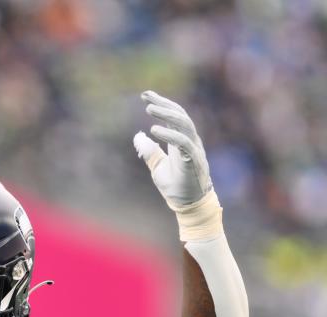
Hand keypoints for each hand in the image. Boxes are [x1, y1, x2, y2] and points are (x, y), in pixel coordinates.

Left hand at [133, 91, 211, 208]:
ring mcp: (194, 149)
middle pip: (180, 115)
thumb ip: (149, 151)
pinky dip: (169, 135)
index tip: (145, 95)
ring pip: (184, 124)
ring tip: (149, 109)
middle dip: (163, 103)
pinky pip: (183, 143)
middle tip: (146, 96)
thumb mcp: (157, 166)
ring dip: (166, 114)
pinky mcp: (194, 161)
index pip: (174, 116)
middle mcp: (189, 141)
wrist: (188, 205)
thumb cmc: (176, 186)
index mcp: (181, 140)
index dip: (162, 103)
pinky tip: (154, 130)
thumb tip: (138, 136)